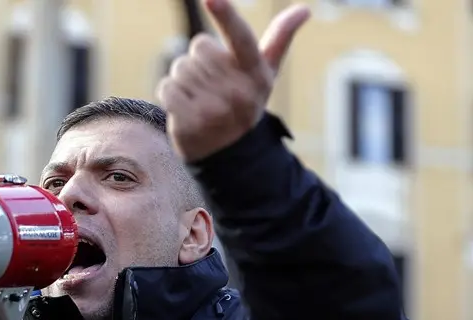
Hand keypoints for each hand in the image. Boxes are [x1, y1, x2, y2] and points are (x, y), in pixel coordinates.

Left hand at [156, 0, 310, 161]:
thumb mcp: (264, 73)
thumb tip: (305, 10)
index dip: (226, 16)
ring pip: (180, 68)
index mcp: (256, 72)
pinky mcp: (191, 122)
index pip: (241, 38)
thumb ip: (280, 39)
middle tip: (209, 82)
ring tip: (198, 97)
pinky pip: (167, 89)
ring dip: (183, 79)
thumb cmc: (244, 101)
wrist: (227, 152)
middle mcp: (238, 91)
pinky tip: (183, 107)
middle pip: (199, 47)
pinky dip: (169, 94)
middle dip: (198, 60)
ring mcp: (215, 108)